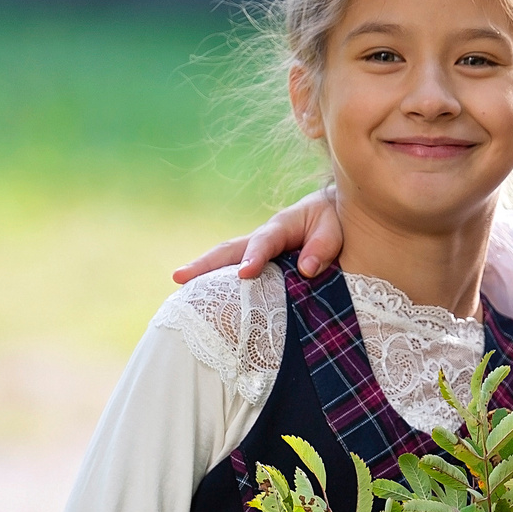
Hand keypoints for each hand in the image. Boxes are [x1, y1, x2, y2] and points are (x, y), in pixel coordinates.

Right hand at [171, 187, 343, 284]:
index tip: (244, 274)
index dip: (253, 257)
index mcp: (282, 226)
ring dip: (202, 274)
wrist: (331, 210)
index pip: (264, 242)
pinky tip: (203, 301)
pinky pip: (234, 272)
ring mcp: (256, 251)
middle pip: (229, 250)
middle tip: (178, 278)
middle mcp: (263, 238)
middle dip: (204, 264)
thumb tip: (306, 269)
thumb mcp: (334, 227)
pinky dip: (217, 284)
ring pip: (226, 261)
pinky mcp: (258, 263)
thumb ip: (322, 246)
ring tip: (178, 292)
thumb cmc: (333, 219)